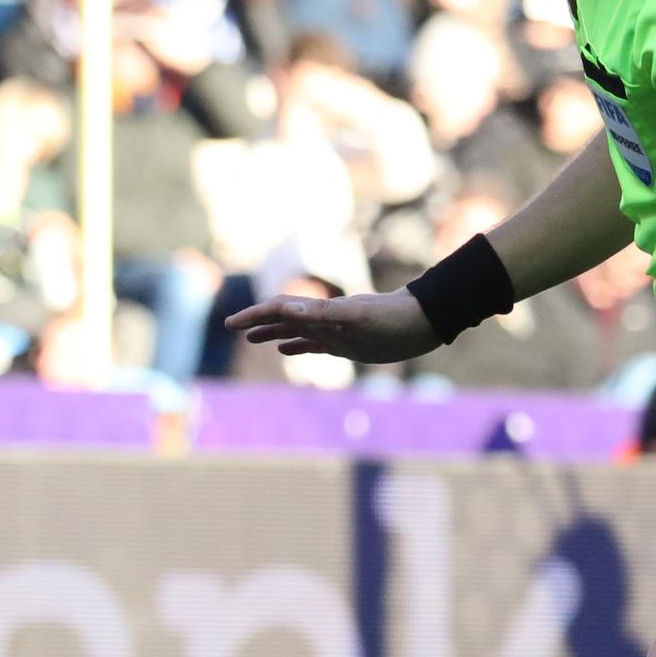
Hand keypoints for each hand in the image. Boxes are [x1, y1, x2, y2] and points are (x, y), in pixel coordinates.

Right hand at [226, 288, 438, 366]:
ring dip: (272, 332)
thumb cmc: (393, 319)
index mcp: (322, 311)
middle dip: (257, 320)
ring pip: (295, 329)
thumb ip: (322, 313)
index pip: (280, 308)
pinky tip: (286, 350)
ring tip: (251, 339)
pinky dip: (297, 346)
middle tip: (232, 326)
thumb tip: (286, 306)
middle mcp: (324, 318)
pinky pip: (314, 344)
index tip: (231, 324)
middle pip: (283, 316)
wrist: (424, 322)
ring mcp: (334, 330)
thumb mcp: (358, 317)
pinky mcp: (346, 343)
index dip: (254, 315)